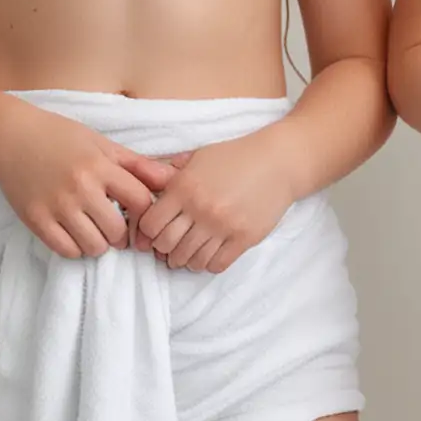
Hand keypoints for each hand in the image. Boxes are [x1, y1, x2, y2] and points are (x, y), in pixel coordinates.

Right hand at [0, 99, 175, 260]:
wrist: (10, 138)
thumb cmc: (61, 137)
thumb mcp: (102, 144)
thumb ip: (137, 165)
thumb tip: (173, 178)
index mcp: (101, 166)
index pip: (141, 202)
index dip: (145, 213)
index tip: (138, 214)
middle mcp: (80, 188)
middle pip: (118, 232)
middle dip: (122, 234)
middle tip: (115, 226)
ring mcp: (56, 206)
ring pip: (94, 247)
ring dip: (99, 243)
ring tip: (94, 229)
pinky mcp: (36, 220)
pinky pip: (67, 251)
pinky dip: (76, 248)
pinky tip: (75, 233)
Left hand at [133, 125, 297, 272]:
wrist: (278, 162)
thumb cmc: (236, 157)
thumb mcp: (198, 156)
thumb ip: (170, 170)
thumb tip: (143, 177)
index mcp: (185, 188)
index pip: (151, 225)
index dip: (148, 232)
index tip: (156, 231)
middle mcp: (201, 209)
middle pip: (167, 246)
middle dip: (164, 249)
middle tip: (170, 246)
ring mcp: (223, 226)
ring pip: (190, 259)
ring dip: (185, 260)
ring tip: (188, 253)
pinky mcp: (244, 238)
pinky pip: (216, 265)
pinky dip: (208, 264)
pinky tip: (210, 254)